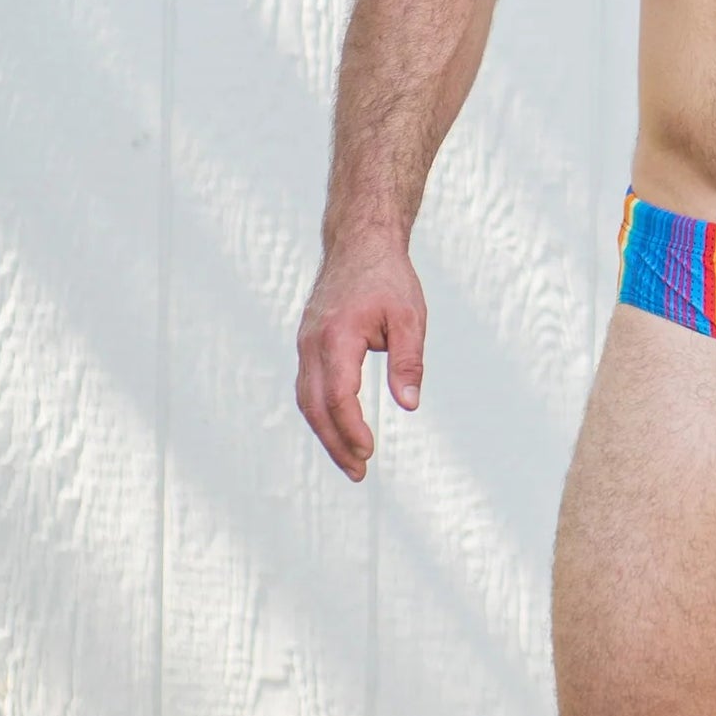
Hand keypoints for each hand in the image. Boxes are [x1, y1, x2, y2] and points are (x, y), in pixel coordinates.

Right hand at [295, 238, 427, 480]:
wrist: (360, 243)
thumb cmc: (389, 278)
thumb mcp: (410, 318)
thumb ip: (408, 362)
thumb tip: (408, 404)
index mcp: (337, 336)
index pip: (337, 395)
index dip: (350, 429)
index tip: (368, 453)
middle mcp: (312, 343)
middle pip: (315, 406)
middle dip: (335, 443)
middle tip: (358, 472)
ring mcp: (305, 343)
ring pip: (306, 399)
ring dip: (326, 433)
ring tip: (351, 460)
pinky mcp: (307, 343)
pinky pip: (308, 386)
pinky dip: (320, 412)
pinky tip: (338, 429)